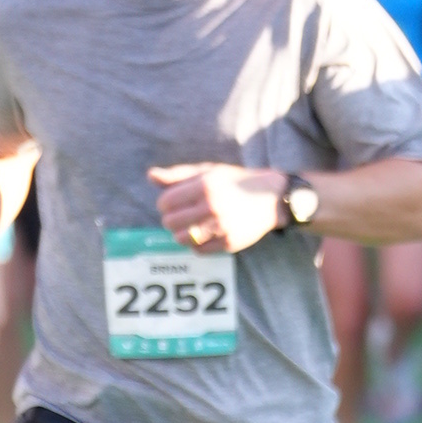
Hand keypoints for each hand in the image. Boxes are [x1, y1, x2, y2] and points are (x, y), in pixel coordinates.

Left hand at [149, 159, 290, 246]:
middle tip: (181, 216)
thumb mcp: (208, 172)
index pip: (166, 202)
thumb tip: (150, 176)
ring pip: (182, 239)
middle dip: (170, 219)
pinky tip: (203, 234)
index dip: (164, 203)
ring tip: (190, 226)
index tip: (173, 203)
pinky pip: (199, 250)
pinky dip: (196, 244)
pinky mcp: (229, 243)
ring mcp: (221, 227)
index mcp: (205, 186)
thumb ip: (178, 175)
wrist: (271, 198)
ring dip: (181, 234)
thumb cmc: (234, 182)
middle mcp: (212, 207)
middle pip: (170, 222)